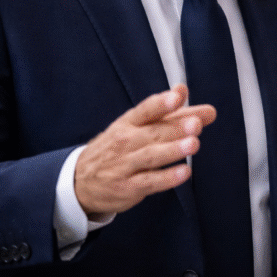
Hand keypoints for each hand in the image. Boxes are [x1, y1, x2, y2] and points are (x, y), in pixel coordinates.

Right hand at [74, 84, 215, 216]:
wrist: (80, 181)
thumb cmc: (117, 147)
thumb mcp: (134, 126)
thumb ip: (165, 111)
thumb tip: (183, 89)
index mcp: (129, 122)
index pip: (145, 110)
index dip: (160, 103)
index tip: (177, 97)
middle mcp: (125, 141)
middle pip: (154, 133)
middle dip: (176, 128)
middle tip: (197, 123)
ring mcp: (125, 165)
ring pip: (151, 156)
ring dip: (173, 150)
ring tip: (194, 144)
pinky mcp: (128, 188)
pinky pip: (149, 182)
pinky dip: (167, 178)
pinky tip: (185, 172)